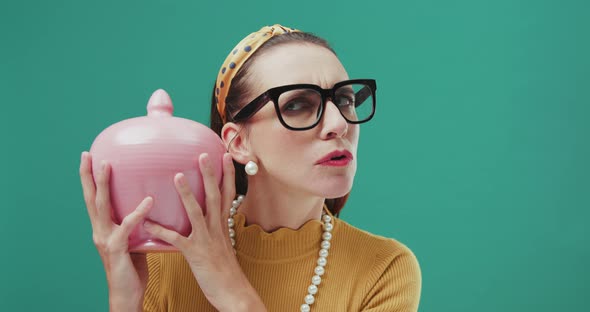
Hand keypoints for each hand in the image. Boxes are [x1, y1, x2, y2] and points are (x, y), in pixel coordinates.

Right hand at [80, 151, 153, 310]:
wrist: (128, 293)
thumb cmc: (133, 267)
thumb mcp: (133, 240)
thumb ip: (137, 223)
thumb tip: (152, 202)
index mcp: (103, 228)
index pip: (94, 199)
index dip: (89, 179)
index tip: (88, 157)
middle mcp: (99, 231)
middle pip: (91, 198)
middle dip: (88, 175)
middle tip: (87, 154)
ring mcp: (105, 239)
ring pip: (101, 207)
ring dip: (102, 185)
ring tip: (107, 166)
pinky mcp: (117, 249)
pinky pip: (126, 227)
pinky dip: (137, 212)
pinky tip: (149, 199)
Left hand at [143, 153, 265, 311]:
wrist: (233, 292)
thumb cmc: (227, 271)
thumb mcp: (224, 245)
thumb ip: (216, 230)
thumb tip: (211, 219)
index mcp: (223, 226)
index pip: (227, 195)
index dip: (227, 175)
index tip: (224, 156)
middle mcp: (216, 229)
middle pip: (214, 196)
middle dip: (210, 174)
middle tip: (204, 154)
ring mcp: (206, 240)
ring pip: (196, 212)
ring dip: (187, 193)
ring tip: (177, 176)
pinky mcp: (195, 254)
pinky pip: (176, 240)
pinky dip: (162, 231)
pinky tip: (149, 223)